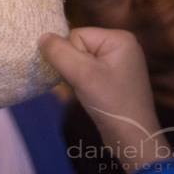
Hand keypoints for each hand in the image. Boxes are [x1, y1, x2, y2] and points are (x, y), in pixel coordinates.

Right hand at [40, 28, 170, 172]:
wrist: (132, 139)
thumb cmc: (110, 102)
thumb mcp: (82, 74)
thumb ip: (58, 52)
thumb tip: (42, 37)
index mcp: (119, 38)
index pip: (76, 35)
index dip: (70, 56)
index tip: (82, 77)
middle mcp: (121, 45)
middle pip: (77, 46)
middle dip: (73, 66)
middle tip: (86, 86)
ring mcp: (119, 62)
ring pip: (80, 60)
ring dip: (77, 76)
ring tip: (89, 91)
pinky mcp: (114, 77)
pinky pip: (88, 70)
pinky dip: (83, 82)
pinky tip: (91, 94)